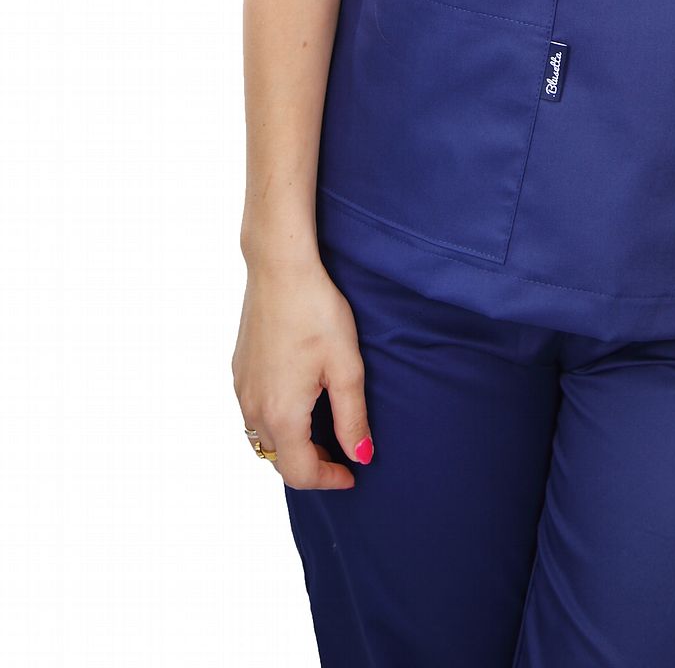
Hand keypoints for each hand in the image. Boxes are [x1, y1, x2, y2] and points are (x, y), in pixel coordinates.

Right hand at [232, 252, 375, 490]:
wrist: (279, 269)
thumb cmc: (317, 313)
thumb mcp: (346, 367)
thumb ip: (352, 418)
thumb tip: (361, 456)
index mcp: (282, 414)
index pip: (300, 472)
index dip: (328, 480)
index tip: (352, 474)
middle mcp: (253, 408)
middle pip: (278, 460)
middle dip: (309, 464)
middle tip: (341, 452)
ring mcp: (241, 389)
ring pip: (262, 438)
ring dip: (290, 444)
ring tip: (321, 430)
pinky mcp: (238, 371)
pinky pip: (252, 412)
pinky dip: (275, 421)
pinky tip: (297, 400)